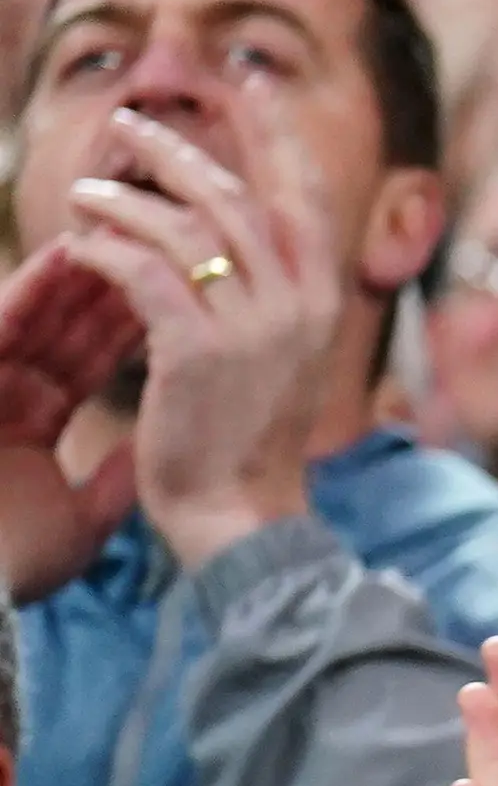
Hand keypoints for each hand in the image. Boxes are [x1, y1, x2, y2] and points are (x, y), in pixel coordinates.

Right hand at [0, 246, 142, 600]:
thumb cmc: (9, 564)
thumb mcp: (79, 520)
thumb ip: (113, 479)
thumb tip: (155, 456)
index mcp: (35, 415)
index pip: (95, 350)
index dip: (139, 311)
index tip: (190, 281)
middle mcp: (11, 385)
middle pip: (74, 315)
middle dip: (121, 268)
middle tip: (172, 232)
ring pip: (43, 307)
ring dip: (88, 263)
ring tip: (134, 222)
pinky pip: (7, 320)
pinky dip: (38, 287)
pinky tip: (78, 251)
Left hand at [61, 95, 344, 568]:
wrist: (244, 511)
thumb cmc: (254, 434)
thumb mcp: (285, 351)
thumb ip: (277, 288)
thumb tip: (252, 229)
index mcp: (323, 296)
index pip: (302, 192)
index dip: (274, 131)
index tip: (247, 80)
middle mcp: (296, 301)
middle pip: (232, 195)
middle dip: (176, 150)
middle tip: (130, 125)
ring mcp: (251, 325)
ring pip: (181, 226)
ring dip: (123, 199)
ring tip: (83, 193)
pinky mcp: (196, 350)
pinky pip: (141, 272)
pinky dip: (106, 249)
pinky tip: (78, 244)